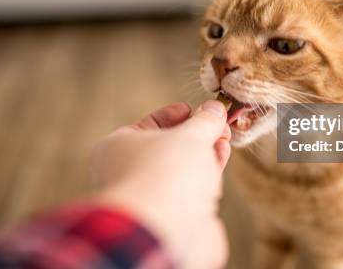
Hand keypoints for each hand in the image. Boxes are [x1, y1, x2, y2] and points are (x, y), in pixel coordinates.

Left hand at [91, 101, 230, 268]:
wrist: (162, 234)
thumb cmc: (164, 175)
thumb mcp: (189, 136)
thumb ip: (204, 121)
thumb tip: (215, 109)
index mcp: (119, 148)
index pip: (149, 124)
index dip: (175, 115)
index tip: (198, 109)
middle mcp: (132, 173)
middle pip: (170, 147)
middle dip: (198, 134)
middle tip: (219, 123)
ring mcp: (154, 198)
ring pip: (184, 170)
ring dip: (206, 153)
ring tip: (224, 140)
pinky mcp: (176, 218)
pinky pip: (194, 191)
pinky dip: (209, 176)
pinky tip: (221, 159)